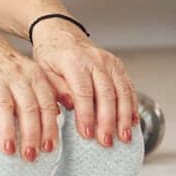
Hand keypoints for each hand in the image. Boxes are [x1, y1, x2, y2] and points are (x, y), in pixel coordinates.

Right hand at [0, 29, 58, 160]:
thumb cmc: (4, 63)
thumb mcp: (29, 72)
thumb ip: (45, 91)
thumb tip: (59, 114)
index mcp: (34, 75)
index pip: (46, 104)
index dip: (49, 127)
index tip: (50, 148)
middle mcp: (17, 75)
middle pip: (28, 107)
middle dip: (31, 134)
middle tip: (31, 156)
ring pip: (4, 105)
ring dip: (7, 130)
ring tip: (8, 150)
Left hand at [31, 20, 137, 147]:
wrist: (61, 34)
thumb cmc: (50, 55)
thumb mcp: (43, 70)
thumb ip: (55, 88)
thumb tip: (69, 106)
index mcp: (73, 61)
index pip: (83, 91)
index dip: (86, 114)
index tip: (87, 133)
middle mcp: (95, 59)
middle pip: (106, 93)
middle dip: (108, 120)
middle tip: (106, 141)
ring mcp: (109, 62)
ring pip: (122, 91)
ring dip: (124, 116)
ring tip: (124, 137)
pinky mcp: (118, 66)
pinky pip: (129, 87)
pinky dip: (132, 106)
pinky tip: (132, 122)